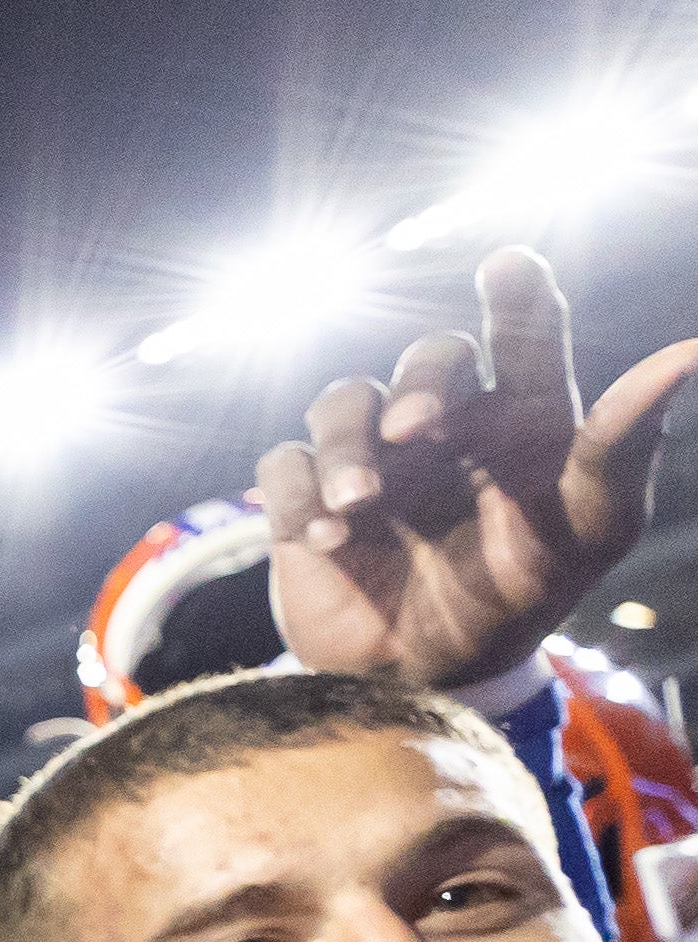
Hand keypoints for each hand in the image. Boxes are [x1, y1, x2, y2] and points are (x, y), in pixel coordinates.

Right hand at [261, 248, 697, 690]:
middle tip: (417, 431)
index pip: (526, 330)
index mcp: (522, 415)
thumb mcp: (592, 526)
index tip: (506, 265)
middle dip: (421, 384)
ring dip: (347, 446)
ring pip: (344, 403)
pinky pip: (283, 465)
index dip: (517, 291)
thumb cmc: (524, 593)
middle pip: (430, 357)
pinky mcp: (307, 497)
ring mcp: (373, 457)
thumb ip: (625, 444)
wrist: (432, 675)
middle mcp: (446, 422)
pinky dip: (297, 493)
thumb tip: (688, 352)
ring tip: (360, 506)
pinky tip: (325, 536)